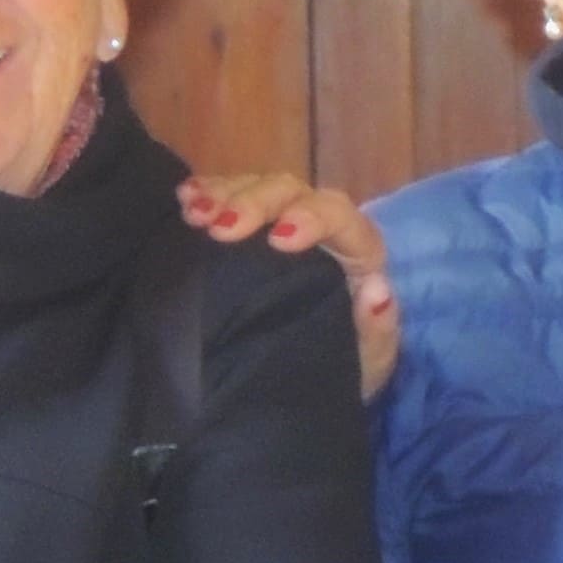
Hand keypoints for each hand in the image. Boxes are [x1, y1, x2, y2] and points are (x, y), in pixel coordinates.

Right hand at [180, 171, 397, 397]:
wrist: (317, 376)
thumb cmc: (348, 361)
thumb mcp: (368, 360)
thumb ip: (377, 330)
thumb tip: (377, 291)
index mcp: (357, 251)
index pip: (340, 217)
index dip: (311, 218)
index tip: (278, 240)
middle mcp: (321, 225)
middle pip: (291, 192)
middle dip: (254, 203)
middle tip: (219, 228)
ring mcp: (283, 220)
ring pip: (257, 187)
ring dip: (223, 195)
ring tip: (193, 212)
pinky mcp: (252, 227)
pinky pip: (230, 196)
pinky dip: (207, 193)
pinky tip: (185, 198)